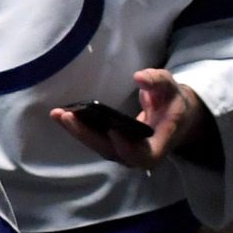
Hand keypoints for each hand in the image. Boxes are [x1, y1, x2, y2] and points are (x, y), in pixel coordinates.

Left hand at [51, 70, 219, 171]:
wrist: (175, 116)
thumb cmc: (172, 101)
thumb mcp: (171, 87)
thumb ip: (158, 81)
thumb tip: (139, 77)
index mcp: (159, 144)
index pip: (143, 155)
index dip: (127, 147)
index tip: (113, 130)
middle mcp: (140, 153)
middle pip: (112, 152)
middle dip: (88, 135)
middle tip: (68, 116)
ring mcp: (124, 151)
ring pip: (99, 147)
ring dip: (77, 132)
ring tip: (58, 114)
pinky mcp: (113, 145)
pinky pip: (94, 141)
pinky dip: (77, 129)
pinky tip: (60, 115)